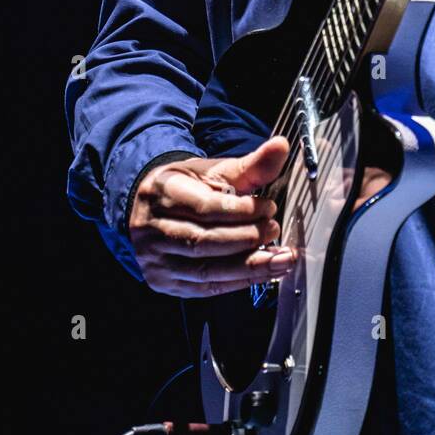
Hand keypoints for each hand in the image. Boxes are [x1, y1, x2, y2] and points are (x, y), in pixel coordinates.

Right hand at [128, 140, 295, 297]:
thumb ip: (251, 165)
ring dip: (249, 268)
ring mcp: (155, 260)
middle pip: (204, 241)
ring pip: (205, 270)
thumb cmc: (190, 187)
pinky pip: (204, 288)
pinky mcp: (164, 282)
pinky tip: (261, 273)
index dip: (242, 211)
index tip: (269, 208)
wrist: (155, 208)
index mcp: (163, 193)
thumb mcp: (216, 171)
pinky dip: (237, 282)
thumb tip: (281, 146)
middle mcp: (152, 229)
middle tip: (274, 230)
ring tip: (280, 259)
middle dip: (247, 239)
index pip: (205, 207)